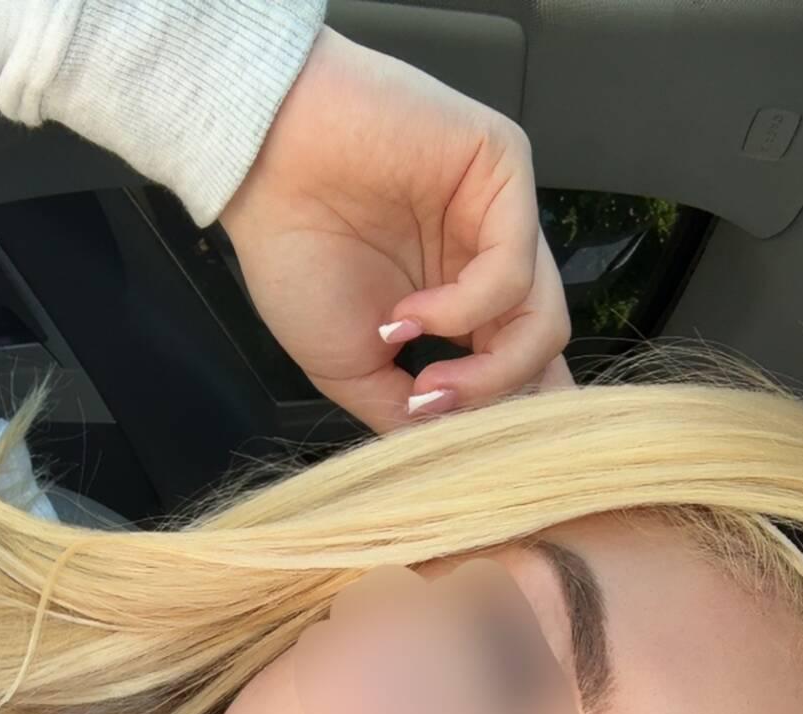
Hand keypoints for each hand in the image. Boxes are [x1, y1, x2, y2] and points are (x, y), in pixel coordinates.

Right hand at [217, 26, 573, 434]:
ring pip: (544, 326)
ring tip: (421, 379)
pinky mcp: (504, 172)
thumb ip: (409, 414)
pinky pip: (515, 271)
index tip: (461, 462)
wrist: (258, 163)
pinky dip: (463, 311)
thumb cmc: (293, 252)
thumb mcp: (350, 366)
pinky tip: (408, 315)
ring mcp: (501, 219)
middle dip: (493, 408)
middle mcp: (489, 263)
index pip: (521, 373)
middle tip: (431, 414)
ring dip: (487, 374)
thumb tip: (454, 455)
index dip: (504, 425)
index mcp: (461, 304)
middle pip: (542, 360)